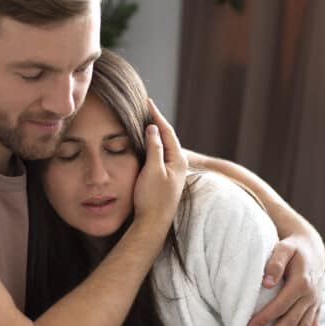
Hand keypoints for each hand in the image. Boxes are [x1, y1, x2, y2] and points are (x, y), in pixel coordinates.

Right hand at [131, 99, 187, 230]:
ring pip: (164, 146)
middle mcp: (178, 164)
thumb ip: (154, 148)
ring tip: (146, 121)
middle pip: (167, 137)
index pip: (167, 131)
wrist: (153, 223)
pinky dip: (154, 145)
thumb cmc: (152, 198)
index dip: (157, 116)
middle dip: (157, 122)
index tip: (148, 102)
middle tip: (146, 108)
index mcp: (177, 159)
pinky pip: (161, 155)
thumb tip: (153, 128)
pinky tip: (147, 144)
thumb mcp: (152, 170)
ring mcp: (173, 171)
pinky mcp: (167, 178)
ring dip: (156, 133)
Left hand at [246, 231, 324, 325]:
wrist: (313, 249)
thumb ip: (275, 263)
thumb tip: (266, 282)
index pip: (280, 304)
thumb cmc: (293, 249)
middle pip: (291, 320)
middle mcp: (310, 295)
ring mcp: (315, 302)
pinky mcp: (317, 306)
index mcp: (301, 282)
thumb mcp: (283, 248)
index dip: (265, 317)